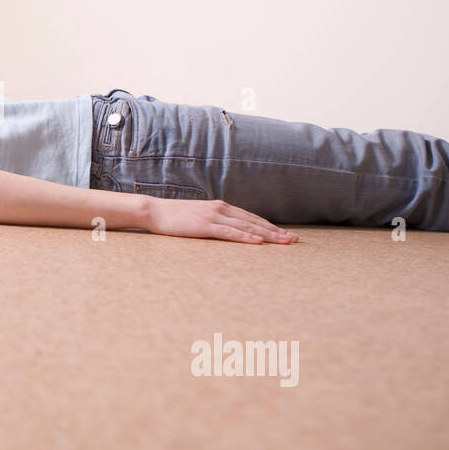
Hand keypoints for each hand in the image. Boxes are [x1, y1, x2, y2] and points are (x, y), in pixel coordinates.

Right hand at [144, 198, 297, 243]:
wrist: (154, 211)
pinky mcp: (205, 225)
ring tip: (284, 242)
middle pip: (254, 221)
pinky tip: (258, 242)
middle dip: (276, 232)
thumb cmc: (174, 217)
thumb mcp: (199, 217)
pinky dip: (246, 237)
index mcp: (221, 207)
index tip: (285, 235)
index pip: (251, 218)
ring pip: (247, 226)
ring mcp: (213, 216)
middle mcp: (221, 208)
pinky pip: (230, 232)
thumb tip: (227, 231)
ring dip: (268, 235)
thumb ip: (215, 222)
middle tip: (294, 240)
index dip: (270, 226)